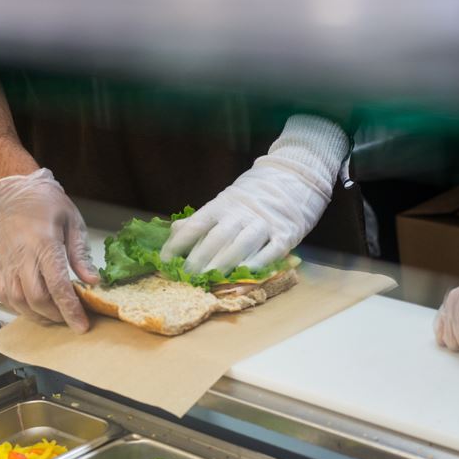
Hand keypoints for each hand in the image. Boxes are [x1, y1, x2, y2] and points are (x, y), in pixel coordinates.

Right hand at [0, 169, 98, 331]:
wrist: (12, 190)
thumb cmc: (44, 203)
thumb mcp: (72, 222)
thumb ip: (80, 254)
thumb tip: (93, 281)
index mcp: (43, 243)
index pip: (57, 285)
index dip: (70, 310)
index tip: (81, 326)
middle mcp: (21, 256)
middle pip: (37, 299)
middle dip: (56, 316)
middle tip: (71, 319)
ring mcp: (5, 262)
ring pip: (18, 302)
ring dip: (37, 316)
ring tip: (54, 316)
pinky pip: (4, 296)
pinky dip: (19, 308)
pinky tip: (33, 308)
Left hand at [160, 115, 348, 273]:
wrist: (294, 178)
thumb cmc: (252, 198)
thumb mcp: (224, 203)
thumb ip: (201, 219)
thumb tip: (174, 233)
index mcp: (222, 205)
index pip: (196, 224)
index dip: (179, 243)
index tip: (165, 261)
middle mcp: (241, 213)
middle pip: (217, 237)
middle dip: (199, 259)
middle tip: (187, 277)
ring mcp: (264, 223)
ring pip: (241, 245)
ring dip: (224, 263)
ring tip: (210, 280)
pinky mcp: (285, 234)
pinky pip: (270, 251)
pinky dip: (257, 263)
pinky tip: (245, 274)